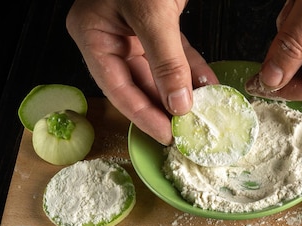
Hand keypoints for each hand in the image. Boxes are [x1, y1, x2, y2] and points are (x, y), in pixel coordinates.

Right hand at [66, 0, 218, 144]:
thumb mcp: (151, 14)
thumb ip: (166, 61)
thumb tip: (180, 104)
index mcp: (93, 33)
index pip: (117, 87)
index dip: (142, 115)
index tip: (167, 136)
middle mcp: (110, 35)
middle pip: (138, 84)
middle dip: (165, 107)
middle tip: (188, 131)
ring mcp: (133, 30)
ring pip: (159, 72)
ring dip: (182, 92)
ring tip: (203, 114)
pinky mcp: (157, 23)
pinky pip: (175, 55)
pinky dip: (192, 71)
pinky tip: (208, 87)